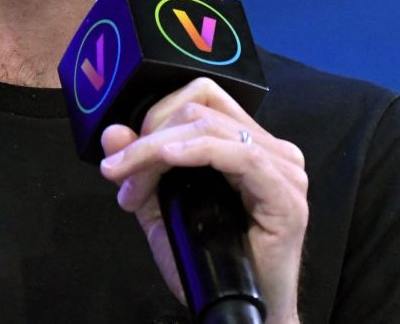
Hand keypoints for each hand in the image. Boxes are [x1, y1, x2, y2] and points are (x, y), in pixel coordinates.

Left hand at [98, 78, 306, 323]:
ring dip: (157, 151)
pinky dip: (196, 151)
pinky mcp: (286, 193)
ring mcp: (283, 168)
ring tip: (132, 185)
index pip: (200, 97)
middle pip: (198, 109)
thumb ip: (140, 171)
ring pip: (208, 126)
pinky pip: (239, 154)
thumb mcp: (162, 212)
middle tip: (121, 177)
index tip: (123, 158)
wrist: (243, 314)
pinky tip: (167, 159)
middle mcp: (271, 148)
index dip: (155, 116)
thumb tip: (113, 133)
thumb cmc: (212, 266)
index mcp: (248, 143)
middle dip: (148, 139)